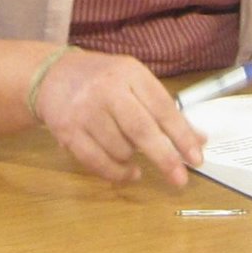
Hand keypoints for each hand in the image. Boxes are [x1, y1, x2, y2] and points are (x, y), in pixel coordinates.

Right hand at [33, 50, 206, 186]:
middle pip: (142, 129)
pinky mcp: (69, 131)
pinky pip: (97, 161)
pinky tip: (129, 173)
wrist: (52, 75)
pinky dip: (117, 173)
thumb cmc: (102, 79)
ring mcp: (86, 111)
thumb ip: (164, 109)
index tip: (196, 157)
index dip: (181, 134)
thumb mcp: (135, 82)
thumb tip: (199, 139)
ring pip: (120, 149)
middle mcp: (107, 90)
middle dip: (165, 157)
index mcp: (130, 73)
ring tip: (135, 156)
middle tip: (181, 179)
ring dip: (134, 160)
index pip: (162, 107)